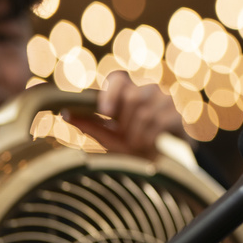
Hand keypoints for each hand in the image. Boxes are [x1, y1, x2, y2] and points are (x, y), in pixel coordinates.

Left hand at [68, 71, 187, 159]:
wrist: (163, 165)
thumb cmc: (132, 148)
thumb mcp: (109, 137)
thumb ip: (90, 124)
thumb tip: (65, 112)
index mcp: (129, 91)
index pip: (118, 78)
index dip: (111, 91)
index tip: (105, 111)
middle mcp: (149, 89)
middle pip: (132, 96)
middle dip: (125, 123)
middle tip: (125, 136)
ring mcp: (166, 100)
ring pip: (145, 112)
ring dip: (137, 134)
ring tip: (138, 144)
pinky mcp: (177, 115)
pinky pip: (159, 123)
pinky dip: (150, 138)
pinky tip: (152, 145)